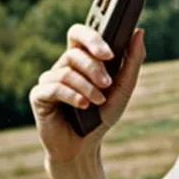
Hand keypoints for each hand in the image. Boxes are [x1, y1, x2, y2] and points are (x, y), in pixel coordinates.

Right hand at [29, 24, 144, 161]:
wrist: (84, 146)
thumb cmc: (102, 116)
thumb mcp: (123, 89)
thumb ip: (132, 61)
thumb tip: (139, 32)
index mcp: (81, 60)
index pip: (79, 34)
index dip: (91, 38)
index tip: (109, 54)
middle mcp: (63, 66)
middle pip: (74, 53)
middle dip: (94, 67)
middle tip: (107, 84)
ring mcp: (49, 80)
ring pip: (67, 72)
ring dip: (87, 87)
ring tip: (98, 102)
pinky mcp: (39, 96)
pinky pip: (54, 88)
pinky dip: (72, 96)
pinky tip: (83, 105)